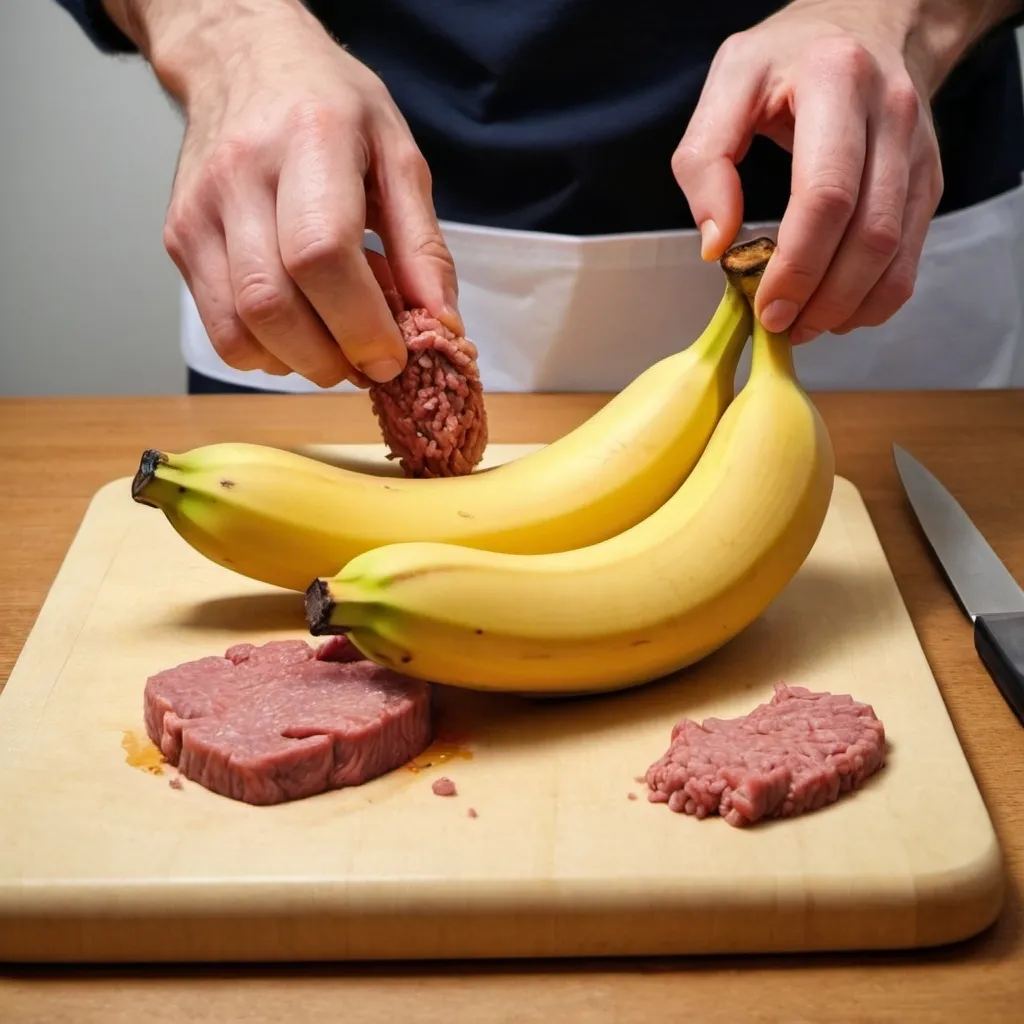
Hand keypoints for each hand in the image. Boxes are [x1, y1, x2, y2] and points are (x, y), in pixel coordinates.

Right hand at [106, 0, 460, 385]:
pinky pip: (220, 330)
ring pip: (240, 328)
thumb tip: (442, 325)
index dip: (360, 322)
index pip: (321, 254)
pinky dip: (266, 354)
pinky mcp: (179, 240)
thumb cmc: (331, 107)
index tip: (393, 356)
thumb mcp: (398, 156)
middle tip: (369, 364)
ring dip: (300, 363)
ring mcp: (198, 211)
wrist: (243, 60)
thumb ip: (423, 245)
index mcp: (309, 142)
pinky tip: (298, 332)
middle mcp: (240, 176)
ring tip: (337, 345)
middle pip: (272, 304)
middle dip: (332, 358)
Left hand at [672, 0, 979, 343]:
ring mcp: (916, 152)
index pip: (827, 193)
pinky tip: (836, 310)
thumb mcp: (728, 84)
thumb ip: (704, 161)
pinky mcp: (926, 181)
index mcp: (836, 82)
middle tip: (780, 324)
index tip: (765, 303)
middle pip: (868, 234)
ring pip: (895, 253)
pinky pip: (911, 257)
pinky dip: (874, 298)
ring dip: (847, 306)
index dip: (797, 262)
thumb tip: (715, 243)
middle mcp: (890, 115)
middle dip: (821, 296)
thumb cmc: (789, 58)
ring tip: (803, 325)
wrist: (868, 22)